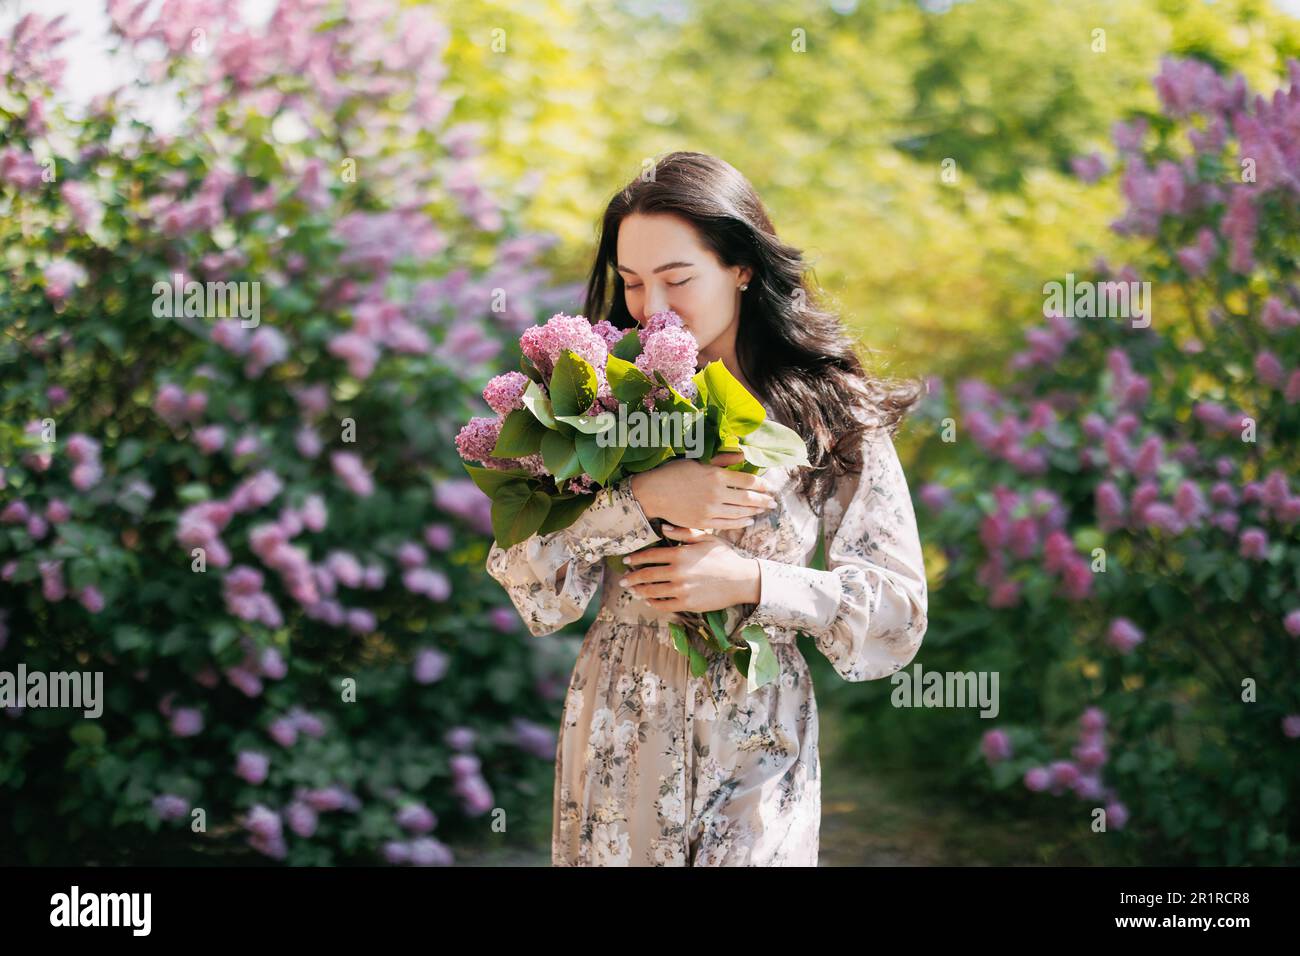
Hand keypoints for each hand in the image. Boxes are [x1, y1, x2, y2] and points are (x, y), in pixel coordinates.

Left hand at [618, 525, 760, 611]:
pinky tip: (649, 601)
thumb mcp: (706, 538)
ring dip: (640, 591)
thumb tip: (663, 526)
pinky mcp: (687, 603)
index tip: (627, 560)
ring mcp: (681, 589)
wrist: (741, 580)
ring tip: (633, 591)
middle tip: (623, 580)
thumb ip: (683, 533)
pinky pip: (665, 605)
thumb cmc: (725, 557)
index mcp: (680, 554)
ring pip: (653, 591)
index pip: (651, 556)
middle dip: (632, 578)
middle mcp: (678, 572)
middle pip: (647, 575)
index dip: (636, 558)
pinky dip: (654, 603)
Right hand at [629, 451, 776, 530]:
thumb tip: (742, 453)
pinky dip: (740, 522)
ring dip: (754, 511)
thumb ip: (722, 459)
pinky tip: (748, 520)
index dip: (761, 485)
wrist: (653, 493)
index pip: (747, 481)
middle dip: (763, 501)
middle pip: (748, 498)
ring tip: (763, 510)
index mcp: (716, 475)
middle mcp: (716, 493)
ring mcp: (710, 510)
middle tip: (773, 503)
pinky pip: (728, 524)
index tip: (769, 487)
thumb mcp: (698, 461)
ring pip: (740, 512)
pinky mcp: (703, 522)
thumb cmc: (674, 473)